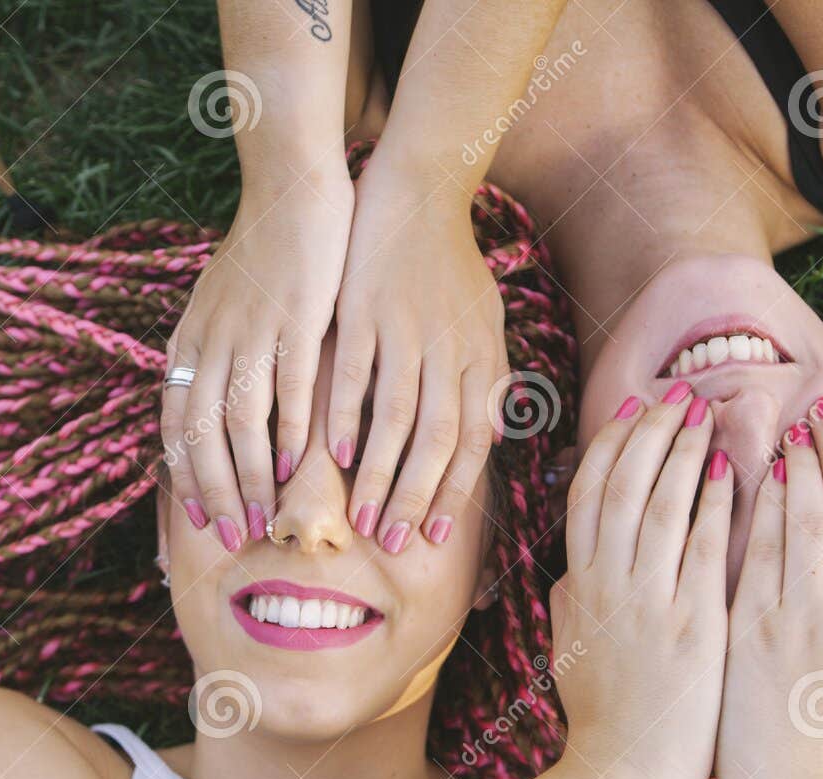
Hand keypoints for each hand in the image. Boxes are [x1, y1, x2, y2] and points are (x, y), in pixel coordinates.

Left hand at [163, 164, 354, 548]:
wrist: (291, 190)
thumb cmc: (263, 257)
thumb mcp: (221, 311)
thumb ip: (216, 362)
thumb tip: (216, 420)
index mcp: (188, 342)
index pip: (174, 425)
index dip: (183, 480)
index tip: (196, 524)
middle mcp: (209, 341)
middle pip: (201, 435)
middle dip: (215, 494)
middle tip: (233, 537)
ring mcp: (249, 329)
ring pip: (240, 421)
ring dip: (252, 476)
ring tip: (265, 516)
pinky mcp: (293, 317)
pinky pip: (287, 386)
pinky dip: (291, 432)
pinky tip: (302, 466)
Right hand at [328, 154, 506, 552]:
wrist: (420, 191)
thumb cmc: (450, 265)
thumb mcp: (484, 323)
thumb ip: (486, 380)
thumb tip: (490, 438)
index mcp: (481, 358)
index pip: (473, 441)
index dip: (455, 493)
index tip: (434, 537)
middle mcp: (451, 349)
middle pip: (437, 441)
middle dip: (414, 498)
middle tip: (389, 542)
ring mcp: (408, 329)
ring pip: (396, 417)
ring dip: (378, 475)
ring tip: (359, 516)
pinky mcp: (366, 308)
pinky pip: (355, 374)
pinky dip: (344, 418)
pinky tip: (332, 455)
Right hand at [552, 387, 731, 778]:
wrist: (620, 777)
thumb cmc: (601, 720)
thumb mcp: (569, 652)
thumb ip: (572, 605)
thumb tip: (572, 571)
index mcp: (580, 588)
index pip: (589, 495)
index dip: (612, 446)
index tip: (636, 411)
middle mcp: (608, 586)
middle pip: (624, 486)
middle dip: (651, 432)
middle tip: (679, 394)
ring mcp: (648, 605)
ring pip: (660, 506)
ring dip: (684, 452)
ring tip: (709, 413)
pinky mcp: (690, 628)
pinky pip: (702, 551)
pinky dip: (713, 506)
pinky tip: (732, 473)